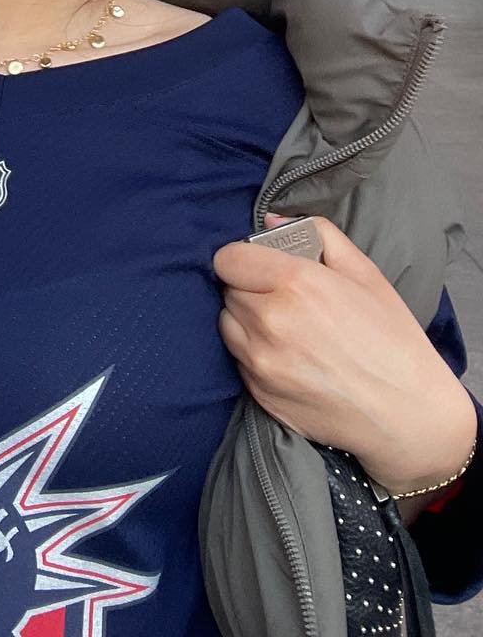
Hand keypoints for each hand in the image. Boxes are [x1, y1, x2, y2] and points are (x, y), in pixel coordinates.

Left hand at [215, 216, 475, 492]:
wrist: (409, 416)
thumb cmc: (393, 340)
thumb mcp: (365, 274)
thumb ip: (318, 234)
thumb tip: (272, 220)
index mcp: (294, 283)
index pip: (227, 258)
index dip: (244, 259)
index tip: (262, 267)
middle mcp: (268, 321)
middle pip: (228, 291)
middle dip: (249, 289)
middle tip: (282, 299)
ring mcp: (260, 362)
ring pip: (228, 324)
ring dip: (246, 321)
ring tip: (285, 329)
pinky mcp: (259, 393)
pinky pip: (238, 360)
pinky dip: (254, 354)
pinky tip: (289, 359)